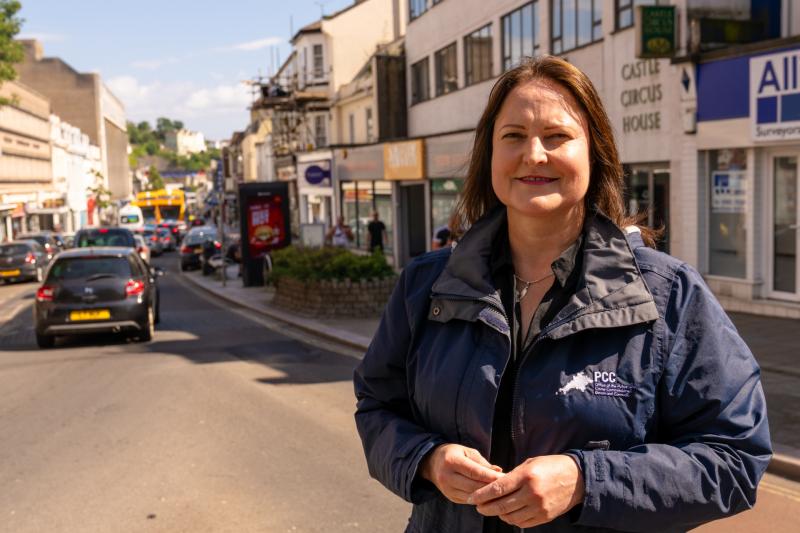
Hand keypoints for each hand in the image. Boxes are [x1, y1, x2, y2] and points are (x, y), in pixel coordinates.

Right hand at [420, 444, 503, 503]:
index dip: (490, 476)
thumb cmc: (453, 454)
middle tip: (507, 485)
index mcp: (451, 461)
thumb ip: (482, 462)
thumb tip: (499, 471)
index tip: (505, 477)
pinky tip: (490, 495)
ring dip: (487, 494)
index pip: (474, 472)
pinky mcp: (450, 497)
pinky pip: (469, 500)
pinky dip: (480, 498)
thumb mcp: (466, 451)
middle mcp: (447, 477)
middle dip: (491, 486)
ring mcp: (447, 489)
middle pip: (474, 486)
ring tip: (501, 490)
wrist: (432, 463)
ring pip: (472, 496)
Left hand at [468, 455, 583, 527]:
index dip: (482, 495)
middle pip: (501, 505)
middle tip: (477, 506)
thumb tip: (494, 486)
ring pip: (510, 516)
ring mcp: (539, 507)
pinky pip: (522, 522)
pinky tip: (507, 514)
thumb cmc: (551, 466)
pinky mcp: (545, 516)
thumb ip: (512, 475)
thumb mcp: (530, 464)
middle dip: (485, 507)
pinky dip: (512, 520)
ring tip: (492, 509)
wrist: (577, 478)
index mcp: (527, 476)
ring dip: (498, 514)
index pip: (498, 488)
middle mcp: (532, 493)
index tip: (471, 498)